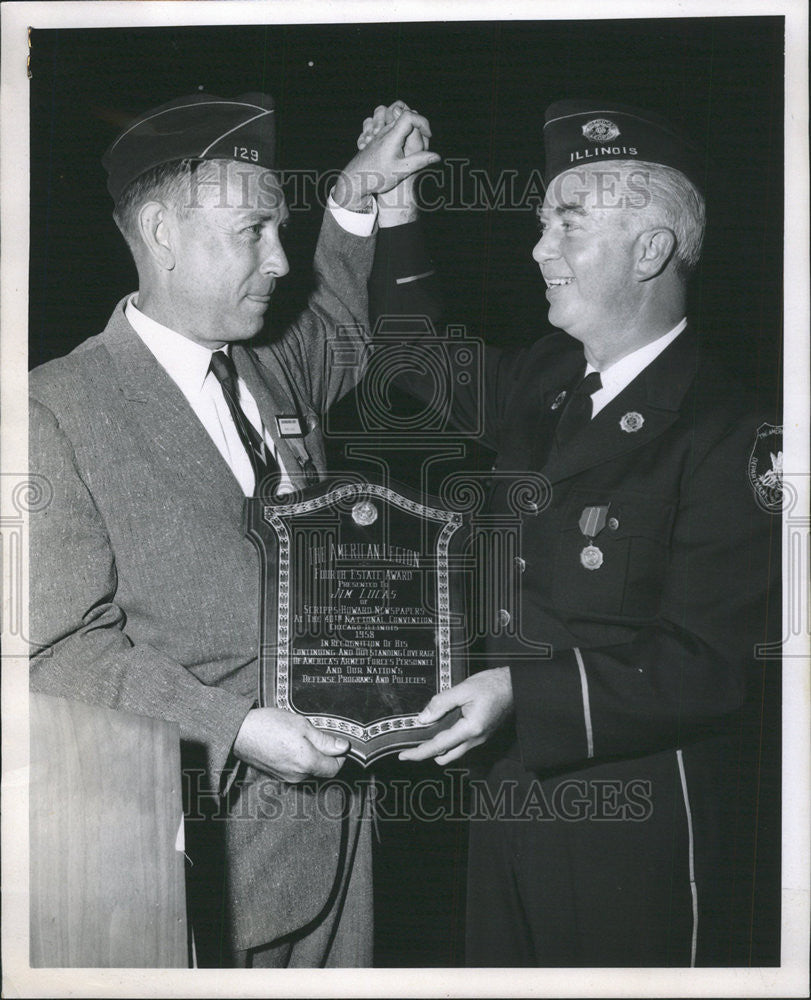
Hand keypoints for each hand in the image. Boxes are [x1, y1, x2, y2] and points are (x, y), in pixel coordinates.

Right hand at [232, 706, 348, 781]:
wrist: (240, 732)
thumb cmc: (270, 725)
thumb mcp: (302, 725)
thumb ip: (324, 740)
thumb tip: (344, 747)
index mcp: (307, 763)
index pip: (334, 768)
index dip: (340, 756)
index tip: (337, 742)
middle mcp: (298, 776)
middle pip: (321, 769)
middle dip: (324, 754)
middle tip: (316, 734)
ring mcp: (286, 777)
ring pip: (308, 769)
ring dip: (310, 756)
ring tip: (300, 737)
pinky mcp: (277, 775)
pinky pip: (295, 769)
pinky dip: (298, 759)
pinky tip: (290, 744)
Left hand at [333, 105, 438, 211]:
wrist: (354, 180)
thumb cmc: (376, 177)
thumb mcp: (401, 171)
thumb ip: (420, 161)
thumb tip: (437, 156)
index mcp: (392, 136)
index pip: (410, 116)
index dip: (423, 122)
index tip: (428, 136)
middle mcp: (384, 131)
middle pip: (403, 114)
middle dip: (417, 124)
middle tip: (422, 140)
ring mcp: (378, 132)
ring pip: (392, 115)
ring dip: (404, 122)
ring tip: (410, 138)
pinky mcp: (374, 137)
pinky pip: (383, 122)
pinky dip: (392, 126)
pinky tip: (398, 141)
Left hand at [398, 668, 513, 764]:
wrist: (514, 686)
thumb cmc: (492, 685)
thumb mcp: (463, 689)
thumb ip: (441, 703)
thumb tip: (423, 718)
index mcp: (470, 729)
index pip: (438, 747)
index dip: (419, 753)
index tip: (403, 756)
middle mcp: (475, 739)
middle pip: (445, 757)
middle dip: (428, 753)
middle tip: (413, 742)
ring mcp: (480, 739)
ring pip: (454, 752)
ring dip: (439, 748)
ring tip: (427, 733)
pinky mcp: (482, 735)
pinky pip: (461, 745)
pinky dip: (449, 742)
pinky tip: (443, 727)